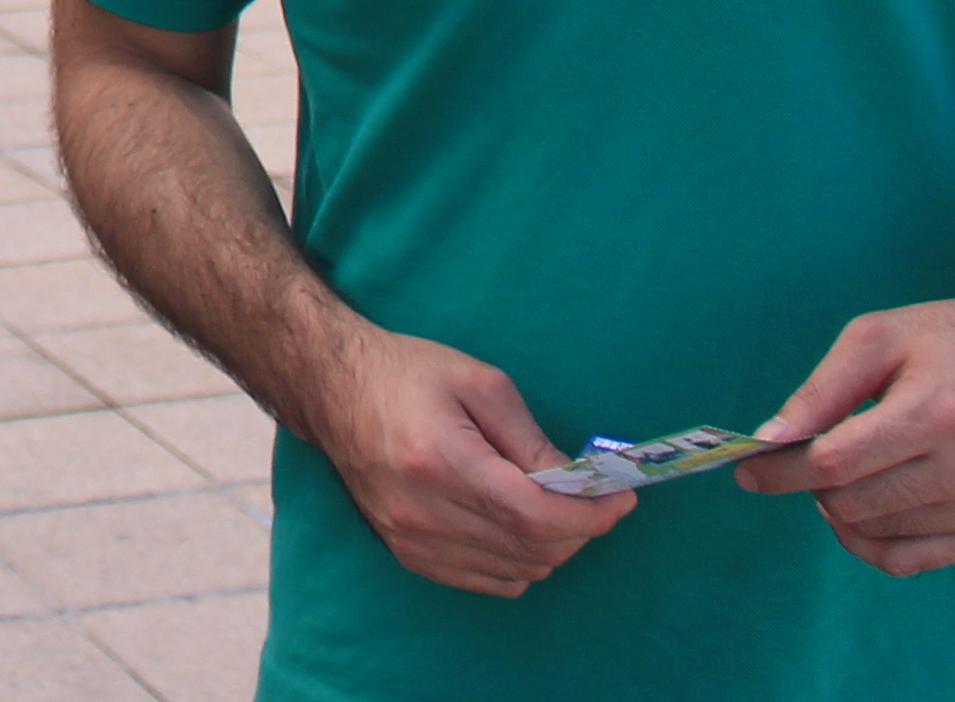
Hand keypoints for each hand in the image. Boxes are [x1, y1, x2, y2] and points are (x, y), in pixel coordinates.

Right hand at [311, 328, 637, 596]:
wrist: (333, 389)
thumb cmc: (408, 372)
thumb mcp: (480, 382)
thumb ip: (532, 438)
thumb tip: (579, 483)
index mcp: (442, 460)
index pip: (536, 516)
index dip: (591, 515)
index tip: (622, 498)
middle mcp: (424, 511)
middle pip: (533, 550)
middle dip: (580, 529)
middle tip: (595, 497)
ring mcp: (412, 539)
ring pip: (517, 572)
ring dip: (552, 547)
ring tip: (555, 507)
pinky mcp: (407, 554)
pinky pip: (488, 581)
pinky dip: (519, 563)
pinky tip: (517, 526)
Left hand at [738, 296, 954, 575]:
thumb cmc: (952, 340)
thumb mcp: (877, 338)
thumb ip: (821, 391)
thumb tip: (770, 439)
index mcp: (938, 413)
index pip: (837, 462)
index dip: (782, 469)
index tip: (748, 470)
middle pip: (852, 502)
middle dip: (812, 484)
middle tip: (807, 456)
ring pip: (876, 533)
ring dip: (843, 508)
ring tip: (848, 469)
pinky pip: (910, 561)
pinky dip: (872, 542)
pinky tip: (863, 509)